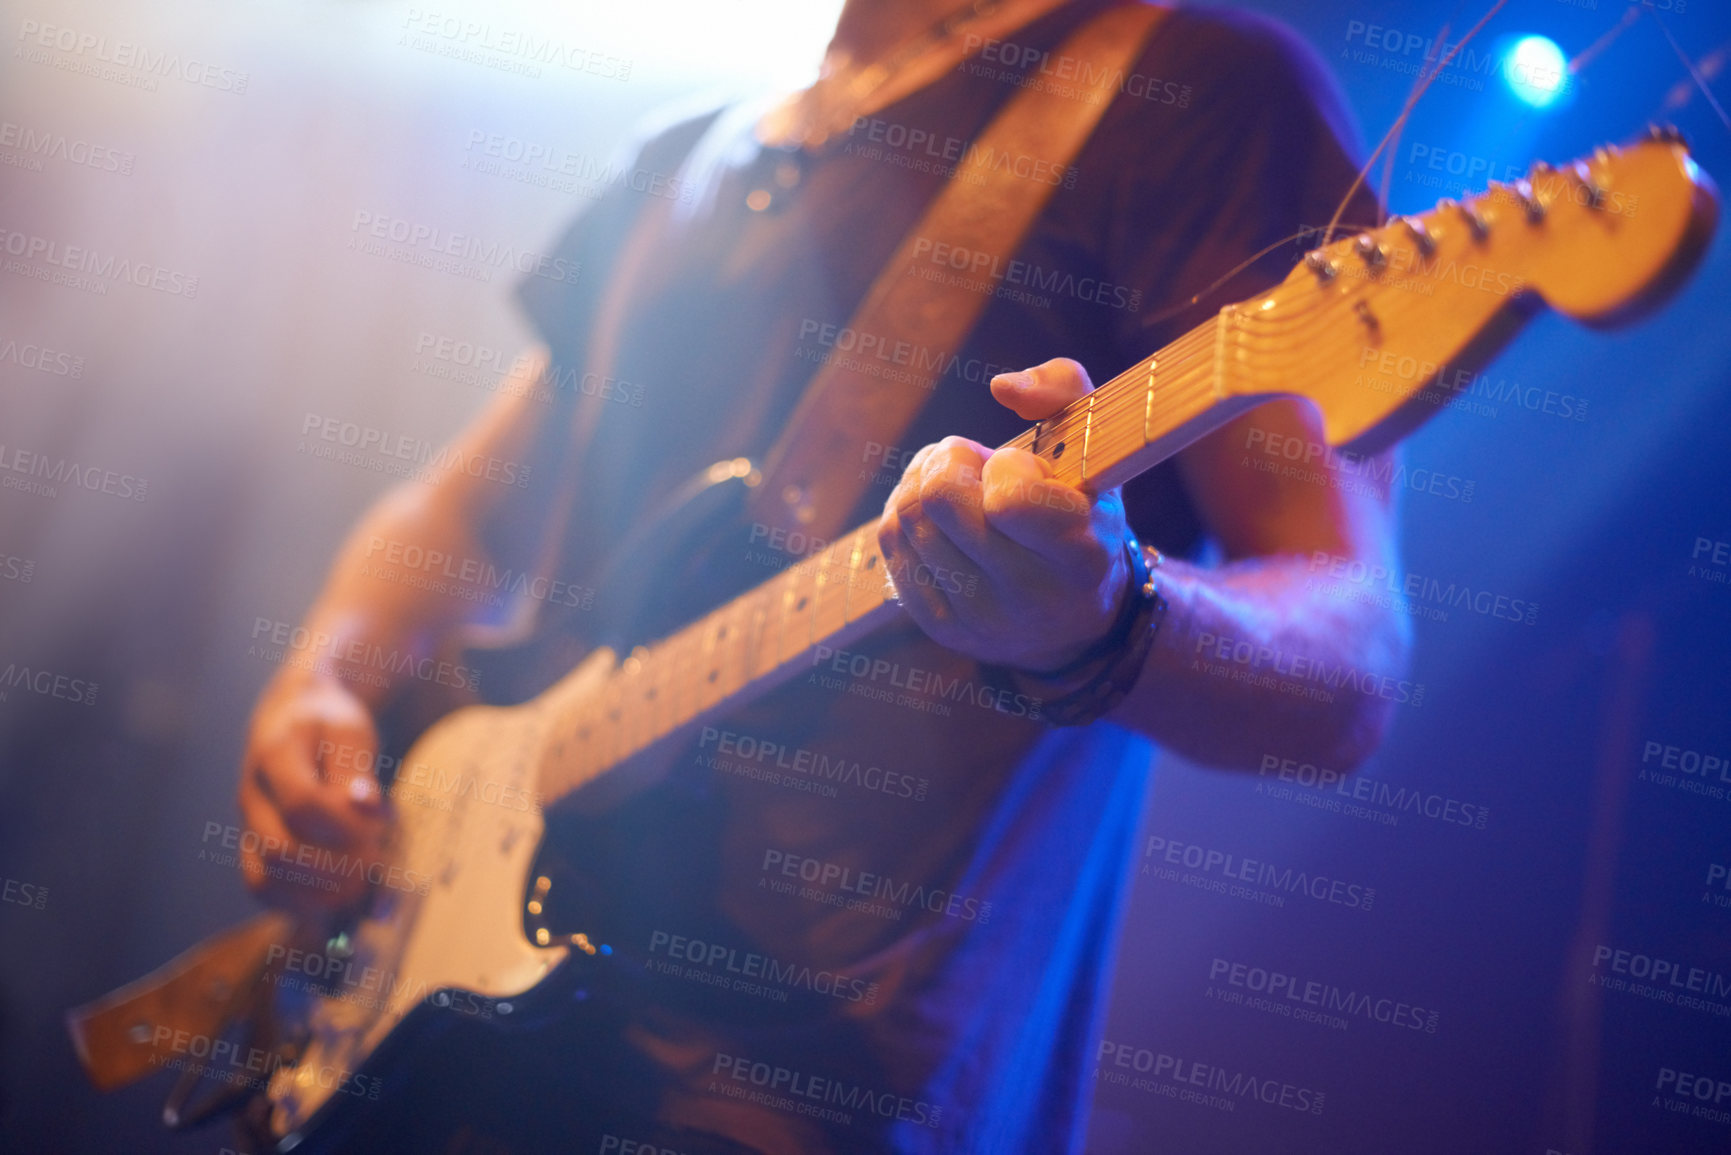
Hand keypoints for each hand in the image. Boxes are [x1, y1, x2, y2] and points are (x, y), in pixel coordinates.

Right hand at [236, 669, 389, 915]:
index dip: (348, 826)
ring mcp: (247, 825)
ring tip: (361, 885)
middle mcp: (252, 796)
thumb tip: (365, 805)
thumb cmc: (328, 722)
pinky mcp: (252, 847)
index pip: (304, 805)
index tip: (384, 824)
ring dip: (317, 895)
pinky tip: (338, 898)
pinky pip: (262, 890)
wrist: (291, 716)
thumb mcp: (350, 729)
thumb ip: (356, 768)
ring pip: (263, 881)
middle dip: (336, 867)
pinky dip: (300, 905)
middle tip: (377, 860)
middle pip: (280, 852)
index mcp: (274, 756)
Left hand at [877, 357, 1132, 672]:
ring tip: (958, 483)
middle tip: (975, 463)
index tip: (1020, 467)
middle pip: (939, 499)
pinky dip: (905, 508)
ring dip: (924, 480)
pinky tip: (935, 511)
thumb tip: (1001, 385)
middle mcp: (1030, 594)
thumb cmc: (1083, 509)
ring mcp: (981, 617)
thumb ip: (1064, 388)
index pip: (1010, 499)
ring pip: (908, 516)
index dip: (1004, 466)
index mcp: (1080, 553)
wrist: (1074, 616)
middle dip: (949, 461)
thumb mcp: (1095, 447)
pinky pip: (891, 541)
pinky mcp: (940, 626)